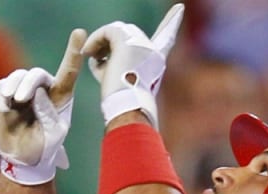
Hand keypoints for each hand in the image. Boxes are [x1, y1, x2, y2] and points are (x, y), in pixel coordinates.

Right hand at [0, 28, 85, 185]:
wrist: (23, 159)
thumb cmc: (44, 147)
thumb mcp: (53, 134)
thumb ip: (48, 113)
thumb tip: (38, 92)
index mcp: (61, 97)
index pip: (69, 71)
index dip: (74, 51)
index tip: (79, 33)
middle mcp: (44, 90)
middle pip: (36, 73)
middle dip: (28, 83)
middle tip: (22, 99)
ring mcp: (24, 91)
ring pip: (18, 75)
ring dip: (15, 87)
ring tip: (13, 102)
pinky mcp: (7, 95)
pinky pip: (2, 84)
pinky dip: (3, 94)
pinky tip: (5, 107)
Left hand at [82, 3, 183, 127]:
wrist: (126, 109)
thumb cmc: (122, 104)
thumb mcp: (122, 83)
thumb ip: (114, 66)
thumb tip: (98, 57)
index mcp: (156, 61)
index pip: (166, 37)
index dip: (172, 22)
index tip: (180, 8)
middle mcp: (152, 50)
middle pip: (128, 33)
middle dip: (110, 42)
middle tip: (95, 57)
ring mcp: (141, 44)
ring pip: (116, 30)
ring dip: (100, 40)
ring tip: (89, 54)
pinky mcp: (126, 42)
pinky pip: (107, 32)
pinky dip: (94, 41)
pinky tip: (87, 52)